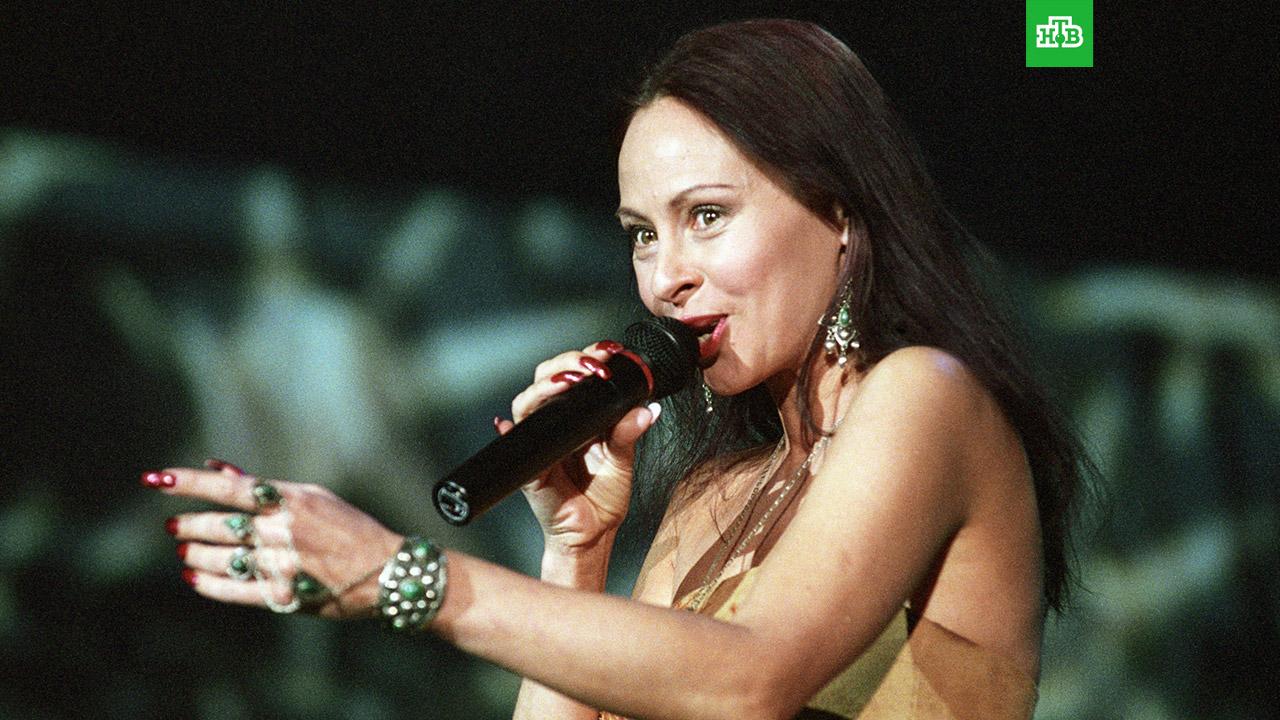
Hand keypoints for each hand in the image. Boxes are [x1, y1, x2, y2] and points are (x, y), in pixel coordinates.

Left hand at [146, 459, 401, 618]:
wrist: (387, 572)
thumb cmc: (350, 528)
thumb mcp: (313, 497)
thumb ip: (265, 487)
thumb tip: (219, 469)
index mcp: (292, 501)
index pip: (229, 488)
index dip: (190, 483)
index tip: (157, 480)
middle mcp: (285, 531)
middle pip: (219, 526)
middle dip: (189, 524)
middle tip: (174, 525)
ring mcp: (284, 565)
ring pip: (222, 559)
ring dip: (196, 554)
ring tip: (185, 551)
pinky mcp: (285, 595)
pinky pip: (234, 591)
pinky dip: (209, 584)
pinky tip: (195, 578)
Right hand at [500, 340, 660, 555]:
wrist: (593, 534)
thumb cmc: (603, 499)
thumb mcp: (623, 461)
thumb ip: (629, 433)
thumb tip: (647, 409)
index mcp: (578, 417)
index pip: (575, 375)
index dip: (587, 357)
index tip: (610, 351)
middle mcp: (556, 424)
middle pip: (546, 378)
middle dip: (567, 363)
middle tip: (592, 365)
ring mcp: (540, 442)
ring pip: (527, 402)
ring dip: (545, 387)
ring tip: (568, 381)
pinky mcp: (530, 467)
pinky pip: (515, 443)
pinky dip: (509, 431)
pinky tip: (508, 424)